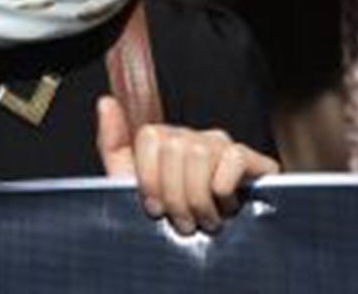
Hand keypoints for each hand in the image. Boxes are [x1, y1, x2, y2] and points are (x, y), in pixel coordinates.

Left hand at [96, 95, 281, 235]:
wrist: (215, 254)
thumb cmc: (171, 222)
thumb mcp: (132, 190)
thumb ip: (114, 146)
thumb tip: (106, 103)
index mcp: (166, 142)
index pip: (150, 136)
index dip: (149, 179)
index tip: (155, 209)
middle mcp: (195, 137)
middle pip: (174, 148)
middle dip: (175, 197)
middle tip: (183, 222)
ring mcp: (224, 145)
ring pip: (200, 154)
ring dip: (199, 201)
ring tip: (204, 221)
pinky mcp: (252, 158)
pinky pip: (234, 158)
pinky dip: (225, 190)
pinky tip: (227, 206)